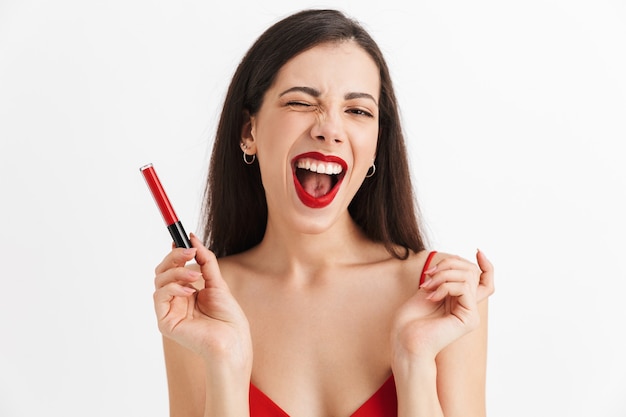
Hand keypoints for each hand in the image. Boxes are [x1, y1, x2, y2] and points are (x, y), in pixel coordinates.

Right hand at [153, 234, 252, 366]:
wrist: (232, 341)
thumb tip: (193, 238)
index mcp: (187, 292)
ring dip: (176, 272)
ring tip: (196, 276)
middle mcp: (176, 300)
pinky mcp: (165, 321)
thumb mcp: (217, 282)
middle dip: (174, 257)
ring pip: (159, 280)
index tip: (180, 238)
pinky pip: (159, 296)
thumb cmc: (228, 318)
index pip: (173, 268)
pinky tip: (189, 291)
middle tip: (189, 252)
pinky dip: (172, 288)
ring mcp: (169, 310)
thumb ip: (205, 261)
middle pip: (163, 271)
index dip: (174, 252)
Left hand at [391, 250, 493, 361]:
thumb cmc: (410, 319)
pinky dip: (445, 286)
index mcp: (460, 301)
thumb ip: (446, 277)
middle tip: (428, 275)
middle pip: (471, 272)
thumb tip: (459, 261)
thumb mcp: (428, 289)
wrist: (405, 340)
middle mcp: (469, 307)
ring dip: (443, 275)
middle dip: (448, 265)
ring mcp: (471, 314)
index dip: (485, 265)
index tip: (477, 251)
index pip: (483, 280)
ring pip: (467, 277)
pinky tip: (431, 296)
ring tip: (426, 286)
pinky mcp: (469, 319)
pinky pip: (463, 288)